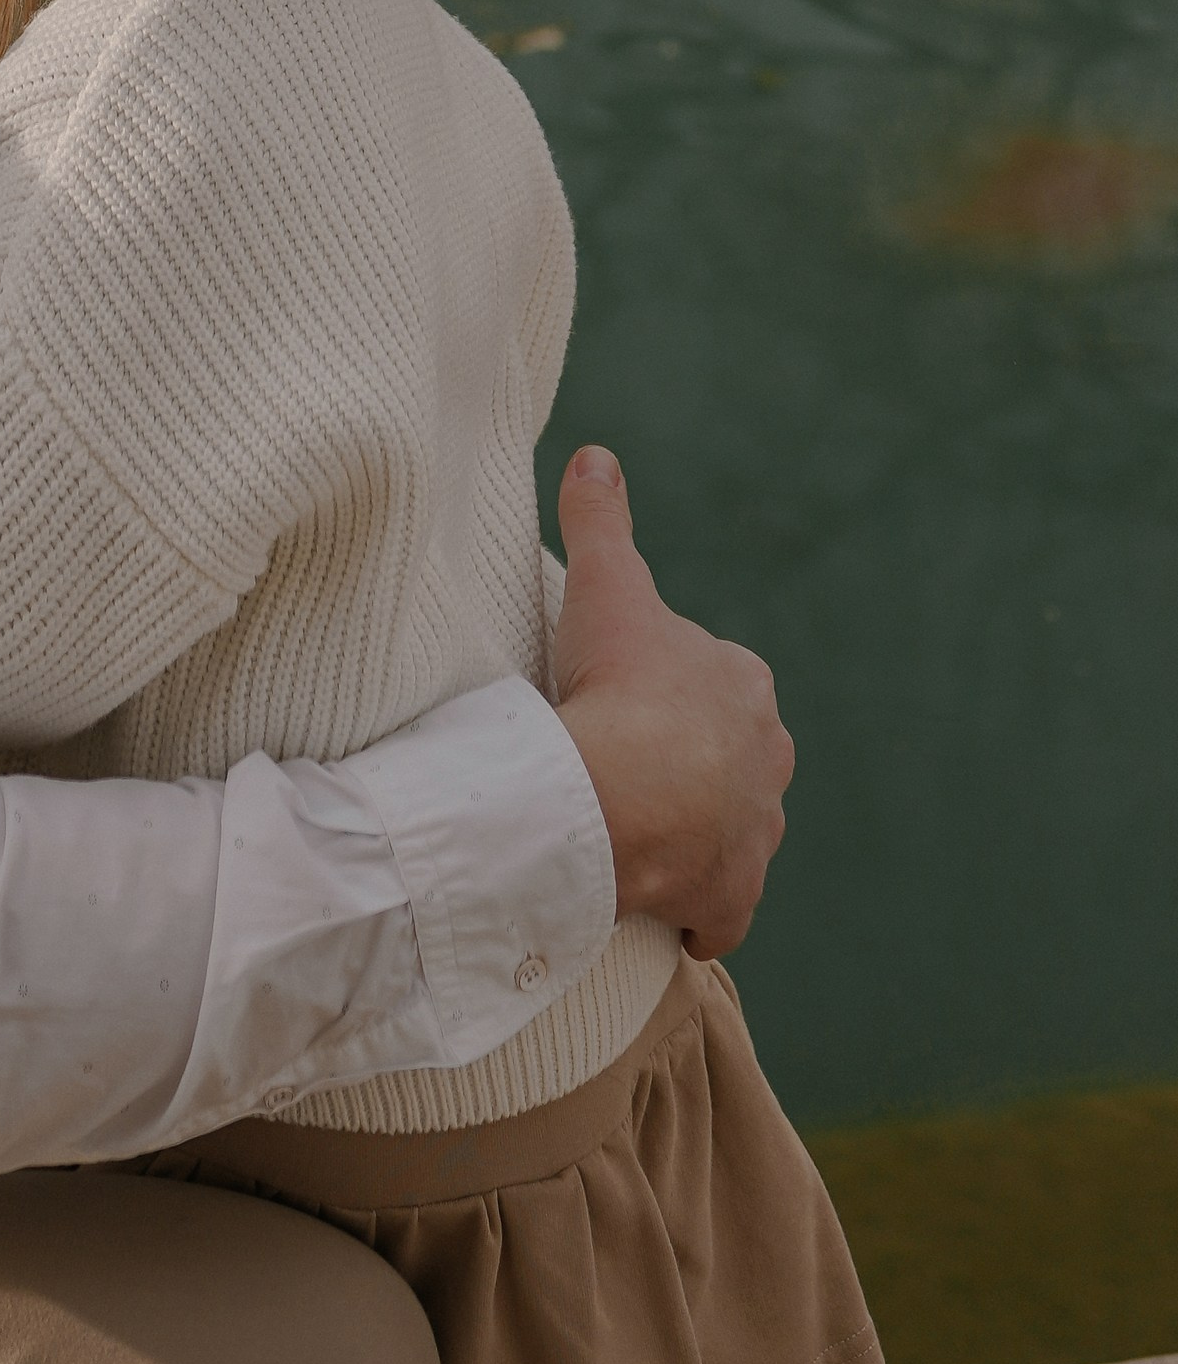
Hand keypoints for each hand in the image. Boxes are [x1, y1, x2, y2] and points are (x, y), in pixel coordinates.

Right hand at [551, 446, 791, 960]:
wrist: (617, 795)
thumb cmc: (616, 685)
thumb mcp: (606, 585)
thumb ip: (602, 518)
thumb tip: (596, 454)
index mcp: (746, 686)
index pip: (714, 680)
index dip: (666, 686)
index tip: (623, 696)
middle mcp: (767, 761)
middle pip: (729, 757)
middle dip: (690, 762)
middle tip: (624, 762)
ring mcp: (753, 835)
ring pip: (731, 830)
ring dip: (696, 832)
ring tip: (637, 829)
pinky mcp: (731, 898)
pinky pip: (719, 909)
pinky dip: (697, 908)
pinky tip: (663, 903)